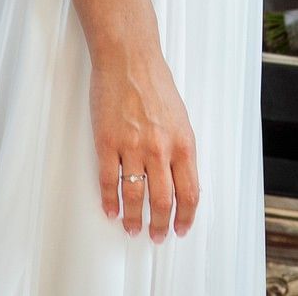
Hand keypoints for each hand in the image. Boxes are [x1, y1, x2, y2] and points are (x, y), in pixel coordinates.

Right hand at [91, 49, 198, 241]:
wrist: (129, 60)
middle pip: (163, 201)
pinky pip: (109, 181)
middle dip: (161, 225)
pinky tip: (111, 211)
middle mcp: (160, 149)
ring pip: (135, 197)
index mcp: (183, 143)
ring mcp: (133, 147)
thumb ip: (180, 149)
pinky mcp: (107, 143)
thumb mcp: (181, 119)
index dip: (186, 216)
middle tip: (156, 236)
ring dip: (135, 219)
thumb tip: (180, 179)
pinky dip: (110, 201)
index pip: (190, 191)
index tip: (182, 227)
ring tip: (133, 229)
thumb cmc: (155, 84)